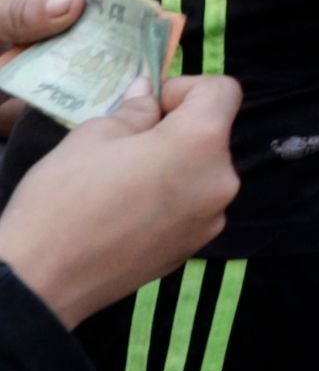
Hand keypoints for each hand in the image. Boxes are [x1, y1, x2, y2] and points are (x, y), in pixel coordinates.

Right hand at [0, 76, 238, 328]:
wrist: (42, 280)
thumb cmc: (64, 199)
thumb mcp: (91, 136)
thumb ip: (134, 110)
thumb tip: (149, 94)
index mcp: (202, 143)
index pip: (223, 91)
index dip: (185, 89)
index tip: (148, 108)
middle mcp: (222, 181)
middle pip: (212, 136)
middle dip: (175, 131)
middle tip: (125, 147)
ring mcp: (212, 219)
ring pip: (201, 173)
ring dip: (173, 167)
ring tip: (121, 184)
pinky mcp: (194, 248)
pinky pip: (190, 207)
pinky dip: (168, 200)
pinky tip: (125, 215)